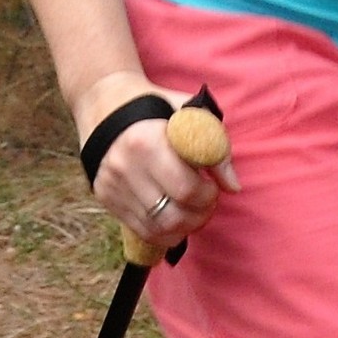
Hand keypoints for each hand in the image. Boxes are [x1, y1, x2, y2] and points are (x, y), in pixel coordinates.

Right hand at [79, 71, 232, 253]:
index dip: (208, 194)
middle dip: (200, 215)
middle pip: (172, 216)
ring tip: (193, 210)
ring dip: (185, 227)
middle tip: (207, 201)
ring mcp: (112, 186)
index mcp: (146, 142)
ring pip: (158, 229)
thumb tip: (233, 186)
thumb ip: (215, 146)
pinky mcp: (105, 198)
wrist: (105, 105)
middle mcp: (125, 168)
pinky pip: (142, 231)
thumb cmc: (156, 107)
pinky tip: (176, 217)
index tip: (212, 185)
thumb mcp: (189, 114)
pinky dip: (166, 232)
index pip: (186, 189)